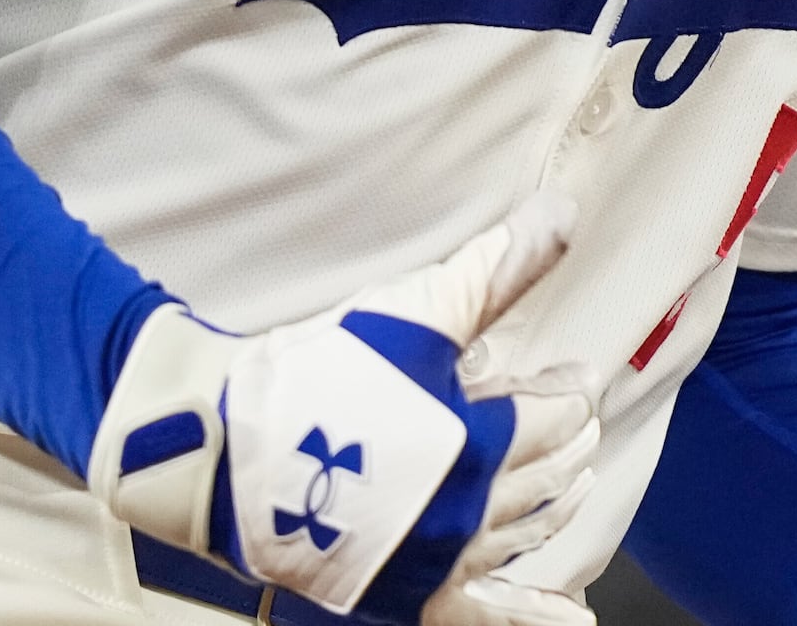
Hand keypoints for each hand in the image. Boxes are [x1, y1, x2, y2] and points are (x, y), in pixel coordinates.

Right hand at [90, 193, 601, 625]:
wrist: (220, 452)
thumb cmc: (316, 377)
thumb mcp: (413, 314)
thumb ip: (496, 270)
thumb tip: (566, 213)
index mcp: (478, 450)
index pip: (555, 421)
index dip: (570, 393)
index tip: (574, 376)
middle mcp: (467, 518)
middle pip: (546, 481)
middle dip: (568, 446)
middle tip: (576, 423)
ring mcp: (435, 563)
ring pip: (521, 537)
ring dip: (551, 505)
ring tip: (567, 484)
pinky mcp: (401, 593)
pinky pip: (481, 612)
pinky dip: (526, 613)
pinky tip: (568, 622)